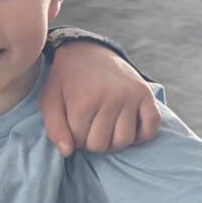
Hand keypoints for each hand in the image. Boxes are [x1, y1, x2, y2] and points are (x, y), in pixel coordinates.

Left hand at [40, 42, 160, 157]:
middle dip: (91, 142)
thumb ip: (54, 128)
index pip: (79, 142)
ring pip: (124, 140)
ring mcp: (130, 96)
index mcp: (84, 101)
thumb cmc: (66, 79)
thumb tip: (68, 152)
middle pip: (102, 145)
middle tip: (88, 129)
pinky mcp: (145, 94)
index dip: (74, 139)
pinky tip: (128, 129)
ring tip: (105, 130)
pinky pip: (151, 127)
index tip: (74, 127)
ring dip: (113, 142)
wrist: (87, 50)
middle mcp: (110, 98)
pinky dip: (141, 135)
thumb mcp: (50, 99)